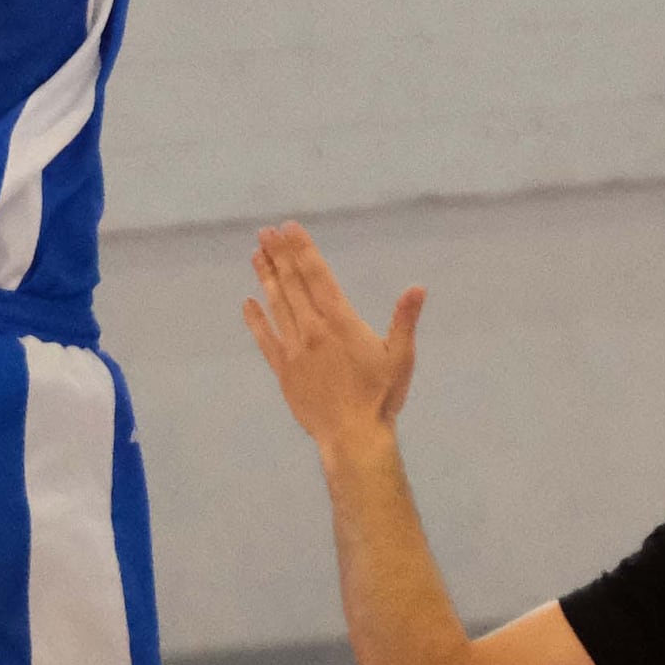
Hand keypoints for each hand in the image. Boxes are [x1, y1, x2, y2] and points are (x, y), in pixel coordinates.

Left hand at [244, 221, 422, 457]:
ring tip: (255, 254)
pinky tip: (247, 303)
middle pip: (292, 284)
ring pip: (276, 305)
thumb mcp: (401, 357)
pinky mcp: (284, 371)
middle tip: (265, 231)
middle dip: (278, 255)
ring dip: (266, 278)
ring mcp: (295, 350)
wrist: (352, 437)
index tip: (289, 228)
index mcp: (341, 322)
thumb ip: (405, 320)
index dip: (302, 249)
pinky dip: (255, 320)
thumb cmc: (381, 397)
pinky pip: (265, 339)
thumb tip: (417, 287)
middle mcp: (313, 330)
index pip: (317, 276)